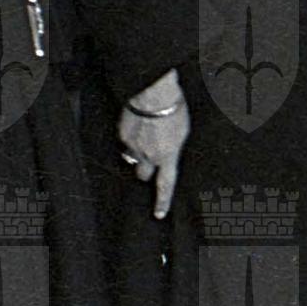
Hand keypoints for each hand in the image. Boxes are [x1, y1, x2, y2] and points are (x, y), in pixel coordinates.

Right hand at [120, 73, 189, 219]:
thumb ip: (174, 149)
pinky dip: (131, 135)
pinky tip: (138, 122)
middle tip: (149, 158)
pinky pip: (126, 141)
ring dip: (137, 152)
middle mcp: (150, 155)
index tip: (159, 213)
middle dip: (145, 170)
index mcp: (168, 156)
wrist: (154, 92)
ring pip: (132, 158)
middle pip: (143, 175)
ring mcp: (134, 146)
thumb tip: (168, 156)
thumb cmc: (173, 108)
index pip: (165, 185)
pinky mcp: (123, 134)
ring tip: (144, 135)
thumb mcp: (183, 131)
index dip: (162, 201)